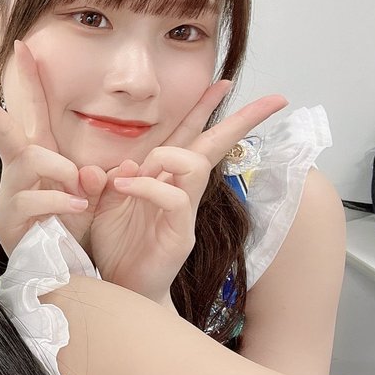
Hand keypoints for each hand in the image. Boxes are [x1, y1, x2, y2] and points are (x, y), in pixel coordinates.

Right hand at [0, 40, 92, 254]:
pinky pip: (34, 200)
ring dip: (57, 168)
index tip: (22, 45)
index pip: (32, 113)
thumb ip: (97, 181)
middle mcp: (18, 174)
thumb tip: (97, 170)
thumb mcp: (92, 200)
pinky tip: (78, 207)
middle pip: (3, 131)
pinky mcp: (9, 224)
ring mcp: (10, 198)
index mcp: (38, 162)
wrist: (65, 276)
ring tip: (79, 185)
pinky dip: (60, 201)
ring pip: (27, 161)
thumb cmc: (74, 233)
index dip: (29, 79)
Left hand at [84, 83, 286, 300]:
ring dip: (164, 157)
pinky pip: (174, 197)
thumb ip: (100, 184)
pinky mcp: (180, 234)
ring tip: (133, 173)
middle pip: (215, 146)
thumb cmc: (114, 249)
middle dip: (242, 120)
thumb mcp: (99, 207)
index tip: (224, 83)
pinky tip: (125, 187)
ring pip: (195, 164)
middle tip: (275, 99)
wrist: (119, 291)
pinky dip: (148, 186)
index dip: (204, 109)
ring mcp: (184, 213)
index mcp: (163, 179)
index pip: (189, 136)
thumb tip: (105, 167)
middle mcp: (181, 192)